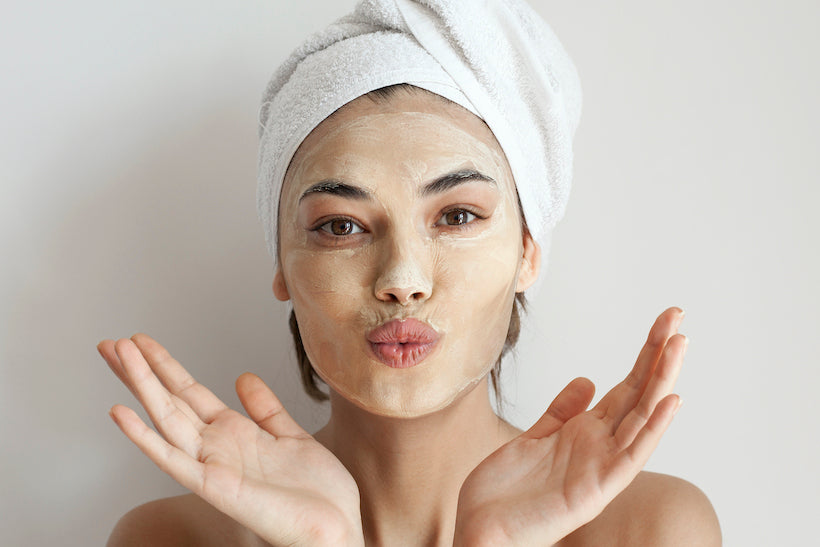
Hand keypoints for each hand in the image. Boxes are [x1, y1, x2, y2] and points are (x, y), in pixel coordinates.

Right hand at [99, 334, 363, 546]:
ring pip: (166, 418)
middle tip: (110, 342)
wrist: (337, 528)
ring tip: (116, 354)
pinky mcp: (215, 487)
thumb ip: (265, 409)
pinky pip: (172, 460)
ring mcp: (212, 466)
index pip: (189, 392)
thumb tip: (243, 377)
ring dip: (140, 386)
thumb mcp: (292, 436)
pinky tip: (121, 413)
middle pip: (170, 400)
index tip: (140, 341)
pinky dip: (144, 437)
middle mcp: (216, 447)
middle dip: (141, 370)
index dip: (165, 366)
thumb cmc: (318, 494)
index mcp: (235, 433)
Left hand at [453, 307, 686, 545]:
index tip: (663, 324)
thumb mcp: (532, 439)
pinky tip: (670, 401)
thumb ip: (561, 413)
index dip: (644, 355)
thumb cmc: (505, 494)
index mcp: (585, 434)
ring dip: (662, 380)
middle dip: (658, 355)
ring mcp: (601, 468)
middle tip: (677, 316)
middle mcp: (600, 447)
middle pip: (638, 394)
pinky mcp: (595, 490)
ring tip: (680, 344)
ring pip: (642, 417)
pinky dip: (654, 429)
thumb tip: (588, 380)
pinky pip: (632, 456)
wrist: (481, 533)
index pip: (625, 387)